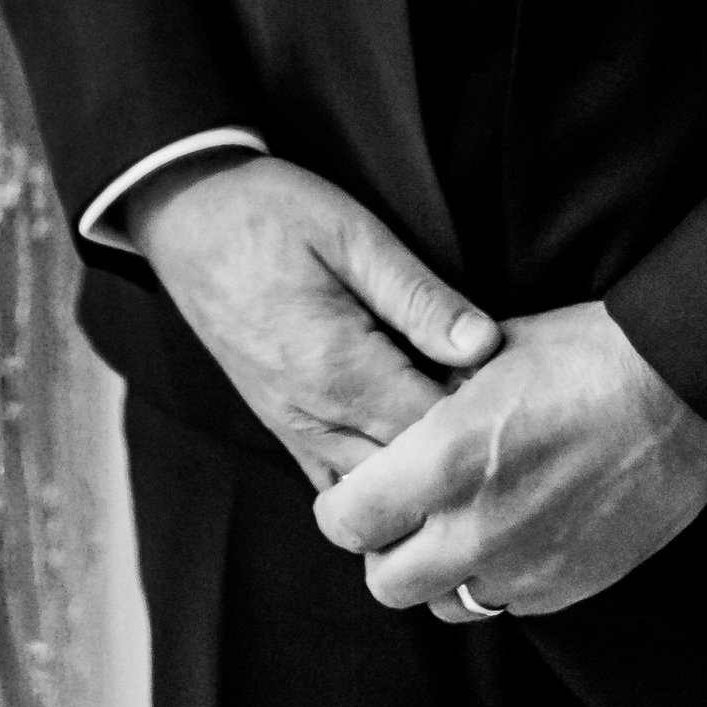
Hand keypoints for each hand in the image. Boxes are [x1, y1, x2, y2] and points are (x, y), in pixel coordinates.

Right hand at [130, 150, 500, 493]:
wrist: (184, 217)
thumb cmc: (269, 212)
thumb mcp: (351, 233)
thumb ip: (419, 295)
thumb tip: (486, 346)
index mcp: (338, 367)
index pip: (433, 431)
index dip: (484, 422)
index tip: (521, 397)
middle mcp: (313, 415)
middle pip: (408, 477)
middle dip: (460, 460)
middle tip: (506, 423)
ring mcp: (293, 428)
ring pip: (373, 493)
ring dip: (421, 477)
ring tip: (465, 439)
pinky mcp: (282, 426)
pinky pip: (336, 481)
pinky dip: (379, 479)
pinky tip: (413, 454)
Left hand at [312, 302, 706, 620]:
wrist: (682, 391)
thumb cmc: (584, 354)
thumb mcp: (486, 355)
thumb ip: (429, 396)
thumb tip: (393, 412)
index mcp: (443, 462)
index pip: (347, 521)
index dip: (341, 507)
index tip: (353, 490)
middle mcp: (476, 528)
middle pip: (386, 582)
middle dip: (382, 551)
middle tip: (400, 516)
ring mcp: (525, 567)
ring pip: (445, 605)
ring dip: (438, 574)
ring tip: (457, 527)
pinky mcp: (569, 587)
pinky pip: (507, 605)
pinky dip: (497, 579)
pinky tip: (515, 532)